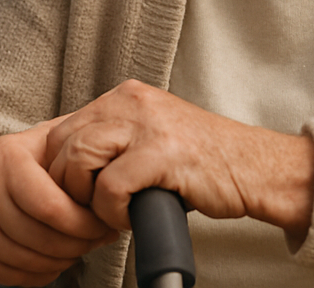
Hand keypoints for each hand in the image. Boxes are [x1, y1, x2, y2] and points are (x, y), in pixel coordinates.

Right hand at [0, 122, 115, 286]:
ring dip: (68, 259)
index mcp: (7, 164)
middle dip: (83, 243)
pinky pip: (20, 278)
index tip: (104, 219)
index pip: (54, 208)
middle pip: (47, 240)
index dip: (86, 222)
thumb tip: (112, 136)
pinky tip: (55, 255)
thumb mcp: (31, 140)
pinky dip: (45, 272)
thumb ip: (69, 138)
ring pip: (36, 263)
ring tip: (80, 243)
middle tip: (101, 235)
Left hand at [43, 80, 313, 240]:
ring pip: (78, 161)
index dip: (59, 171)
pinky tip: (132, 216)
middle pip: (61, 144)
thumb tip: (69, 168)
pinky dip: (113, 212)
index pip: (61, 129)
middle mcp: (131, 102)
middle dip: (67, 187)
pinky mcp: (161, 154)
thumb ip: (114, 140)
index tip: (76, 196)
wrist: (254, 169)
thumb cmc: (203, 162)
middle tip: (91, 210)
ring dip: (87, 199)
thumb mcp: (150, 136)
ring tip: (113, 212)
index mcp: (125, 96)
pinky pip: (109, 187)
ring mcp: (146, 125)